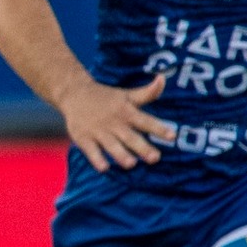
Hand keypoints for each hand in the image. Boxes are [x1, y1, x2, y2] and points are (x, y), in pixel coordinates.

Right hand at [59, 74, 173, 171]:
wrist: (74, 93)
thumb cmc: (106, 97)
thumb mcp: (127, 95)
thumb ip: (147, 93)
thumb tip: (163, 78)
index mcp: (126, 111)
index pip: (145, 121)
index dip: (158, 128)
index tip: (172, 136)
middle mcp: (114, 122)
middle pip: (130, 136)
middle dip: (142, 147)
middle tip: (155, 158)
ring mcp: (98, 130)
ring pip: (111, 145)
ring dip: (120, 154)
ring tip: (131, 164)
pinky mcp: (83, 137)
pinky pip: (90, 150)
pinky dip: (96, 159)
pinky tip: (104, 168)